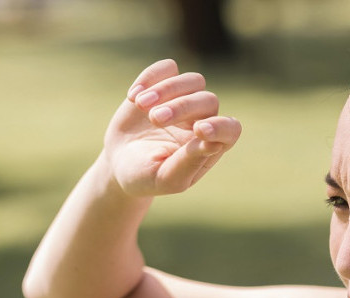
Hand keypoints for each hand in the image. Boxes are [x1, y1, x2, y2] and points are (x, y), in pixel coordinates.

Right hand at [103, 59, 241, 196]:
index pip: (230, 130)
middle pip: (208, 100)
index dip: (220, 127)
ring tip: (140, 104)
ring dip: (167, 89)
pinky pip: (168, 68)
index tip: (199, 130)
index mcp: (210, 146)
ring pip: (193, 80)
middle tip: (155, 119)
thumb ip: (188, 163)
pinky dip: (151, 77)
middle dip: (182, 107)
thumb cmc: (146, 176)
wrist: (119, 162)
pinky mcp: (164, 85)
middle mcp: (204, 119)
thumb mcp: (165, 178)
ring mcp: (186, 99)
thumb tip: (213, 144)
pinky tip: (133, 97)